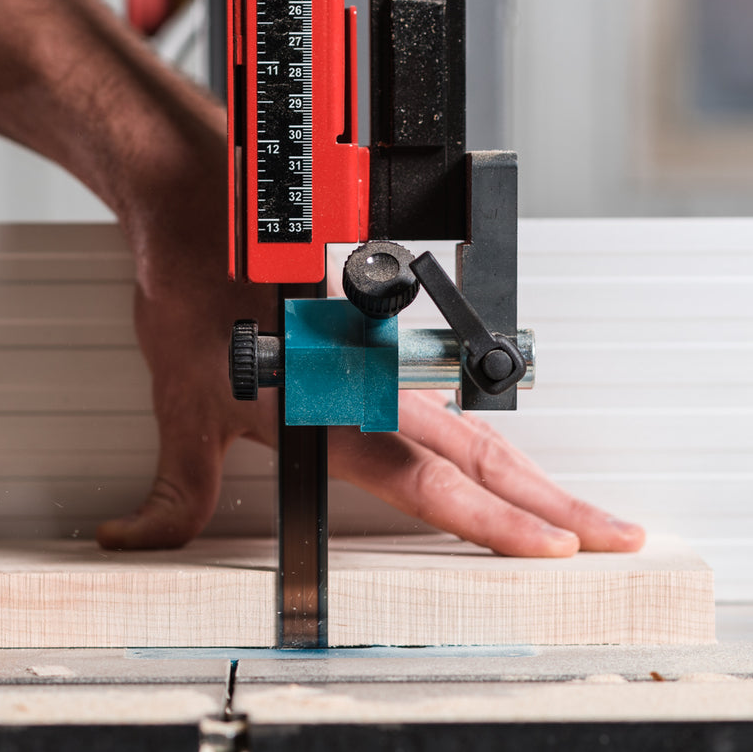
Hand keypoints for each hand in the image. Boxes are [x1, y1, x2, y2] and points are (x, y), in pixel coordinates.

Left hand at [94, 165, 645, 557]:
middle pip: (488, 458)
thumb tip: (136, 540)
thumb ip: (175, 489)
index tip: (556, 549)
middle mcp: (378, 385)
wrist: (201, 202)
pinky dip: (493, 444)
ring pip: (479, 430)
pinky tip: (514, 469)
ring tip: (584, 514)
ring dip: (537, 477)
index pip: (435, 484)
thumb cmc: (192, 290)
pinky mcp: (383, 339)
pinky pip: (451, 403)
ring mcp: (389, 359)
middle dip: (558, 504)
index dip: (500, 522)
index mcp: (338, 410)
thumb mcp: (178, 404)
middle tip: (617, 536)